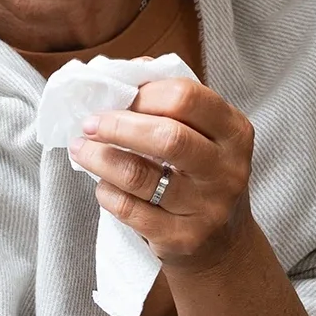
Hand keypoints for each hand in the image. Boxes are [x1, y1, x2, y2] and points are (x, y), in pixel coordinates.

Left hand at [70, 78, 255, 272]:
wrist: (222, 243)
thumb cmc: (201, 175)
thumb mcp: (204, 134)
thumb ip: (171, 101)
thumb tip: (123, 71)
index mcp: (235, 132)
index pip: (187, 98)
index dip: (144, 93)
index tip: (119, 97)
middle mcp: (227, 170)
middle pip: (168, 137)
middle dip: (117, 125)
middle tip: (89, 124)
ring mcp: (207, 207)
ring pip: (141, 176)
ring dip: (100, 158)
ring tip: (80, 149)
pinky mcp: (183, 238)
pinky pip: (130, 210)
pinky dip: (107, 192)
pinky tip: (102, 184)